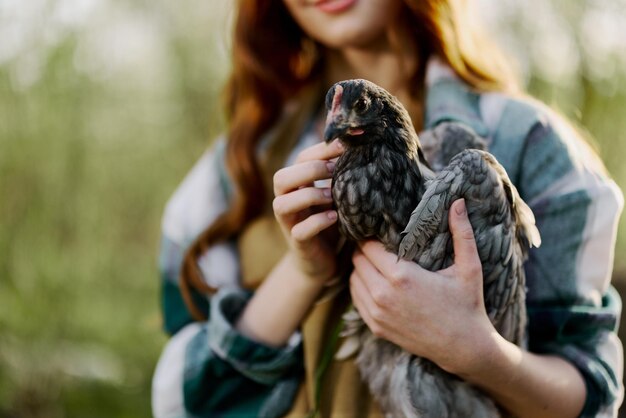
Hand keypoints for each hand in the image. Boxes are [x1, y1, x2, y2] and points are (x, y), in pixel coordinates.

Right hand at [272, 139, 343, 282]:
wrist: (324, 260)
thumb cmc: (332, 220)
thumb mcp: (336, 194)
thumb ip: (340, 175)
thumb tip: (364, 146)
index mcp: (297, 185)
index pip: (300, 159)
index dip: (320, 150)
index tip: (345, 146)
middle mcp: (286, 201)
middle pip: (281, 178)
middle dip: (309, 170)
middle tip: (335, 170)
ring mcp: (289, 223)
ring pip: (282, 204)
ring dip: (309, 196)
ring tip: (333, 196)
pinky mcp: (298, 243)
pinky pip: (299, 231)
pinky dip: (317, 222)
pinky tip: (335, 217)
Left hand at [349, 199, 495, 374]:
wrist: (464, 348)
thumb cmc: (467, 305)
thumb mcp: (469, 268)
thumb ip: (462, 233)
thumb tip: (458, 201)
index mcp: (402, 276)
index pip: (368, 246)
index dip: (371, 236)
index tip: (379, 230)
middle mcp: (383, 295)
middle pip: (357, 260)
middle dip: (364, 250)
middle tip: (376, 243)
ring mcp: (377, 314)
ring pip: (353, 279)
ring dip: (360, 268)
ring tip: (375, 261)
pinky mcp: (376, 327)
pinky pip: (356, 299)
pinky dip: (361, 287)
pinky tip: (375, 282)